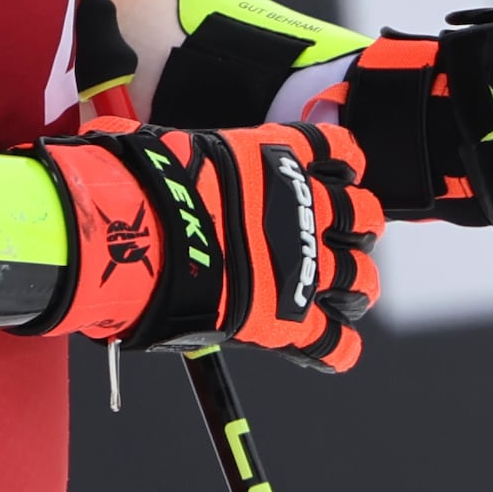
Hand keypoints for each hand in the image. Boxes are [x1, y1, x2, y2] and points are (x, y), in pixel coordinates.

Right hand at [30, 118, 381, 371]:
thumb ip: (178, 152)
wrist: (140, 241)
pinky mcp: (290, 318)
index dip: (341, 166)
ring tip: (343, 293)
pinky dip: (337, 348)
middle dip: (354, 228)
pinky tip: (328, 348)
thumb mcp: (168, 147)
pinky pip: (336, 342)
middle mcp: (303, 210)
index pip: (339, 151)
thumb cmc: (142, 188)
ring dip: (356, 286)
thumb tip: (130, 143)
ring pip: (362, 278)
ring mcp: (304, 266)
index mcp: (278, 161)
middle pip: (363, 217)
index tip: (335, 176)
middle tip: (336, 239)